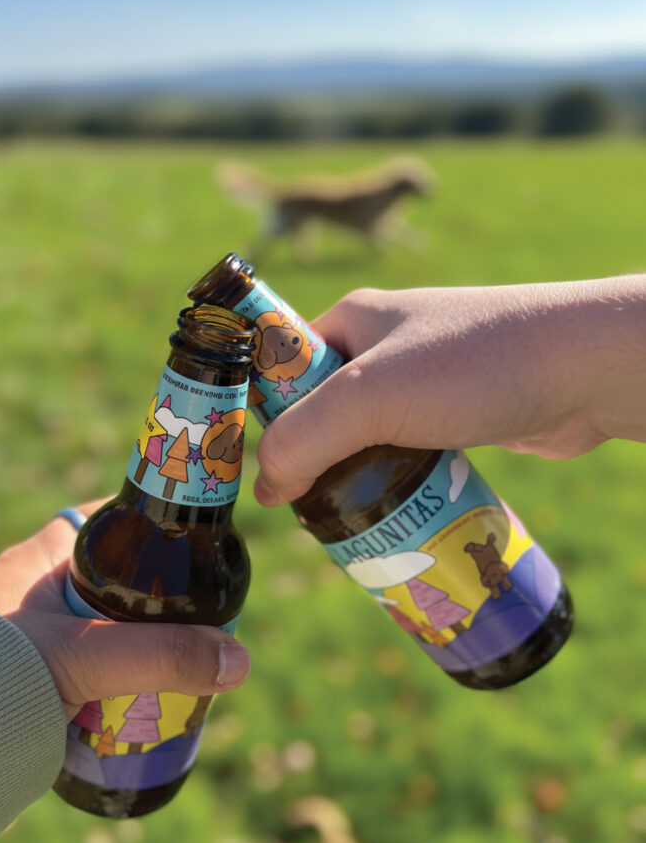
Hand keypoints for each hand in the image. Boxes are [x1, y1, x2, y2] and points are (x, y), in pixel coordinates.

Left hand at [0, 500, 251, 719]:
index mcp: (38, 558)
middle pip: (113, 581)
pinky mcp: (30, 676)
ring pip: (103, 628)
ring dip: (136, 648)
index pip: (106, 521)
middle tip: (195, 620)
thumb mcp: (89, 655)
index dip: (149, 527)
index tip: (189, 544)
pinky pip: (86, 666)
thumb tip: (237, 663)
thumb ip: (164, 655)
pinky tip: (138, 700)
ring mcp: (30, 634)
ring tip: (177, 666)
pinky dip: (113, 680)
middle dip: (154, 603)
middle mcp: (32, 589)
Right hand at [254, 276, 645, 505]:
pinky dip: (393, 482)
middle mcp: (381, 344)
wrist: (584, 369)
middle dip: (308, 460)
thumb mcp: (369, 396)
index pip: (278, 368)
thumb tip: (265, 487)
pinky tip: (390, 514)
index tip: (258, 472)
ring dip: (352, 478)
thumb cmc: (475, 366)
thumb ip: (304, 438)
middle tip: (304, 511)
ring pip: (363, 437)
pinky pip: (403, 452)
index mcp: (349, 319)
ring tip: (343, 523)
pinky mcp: (454, 414)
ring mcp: (421, 380)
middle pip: (318, 410)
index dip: (259, 419)